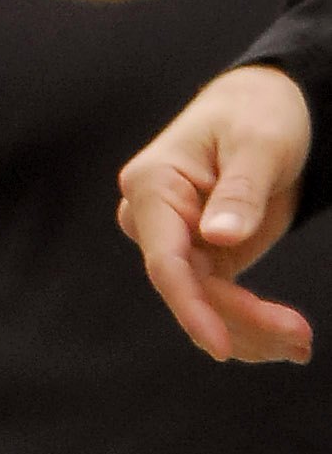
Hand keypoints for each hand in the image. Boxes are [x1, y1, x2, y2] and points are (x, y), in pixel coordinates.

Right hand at [117, 63, 312, 362]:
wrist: (266, 107)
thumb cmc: (259, 115)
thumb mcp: (259, 146)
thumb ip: (239, 192)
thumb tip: (217, 238)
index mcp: (153, 184)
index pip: (163, 259)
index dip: (190, 307)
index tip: (221, 346)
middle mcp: (152, 216)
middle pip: (187, 289)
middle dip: (240, 322)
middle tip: (302, 341)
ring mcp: (175, 238)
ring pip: (203, 302)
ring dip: (250, 330)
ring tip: (301, 344)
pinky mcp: (201, 253)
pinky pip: (217, 299)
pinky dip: (250, 322)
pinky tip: (285, 336)